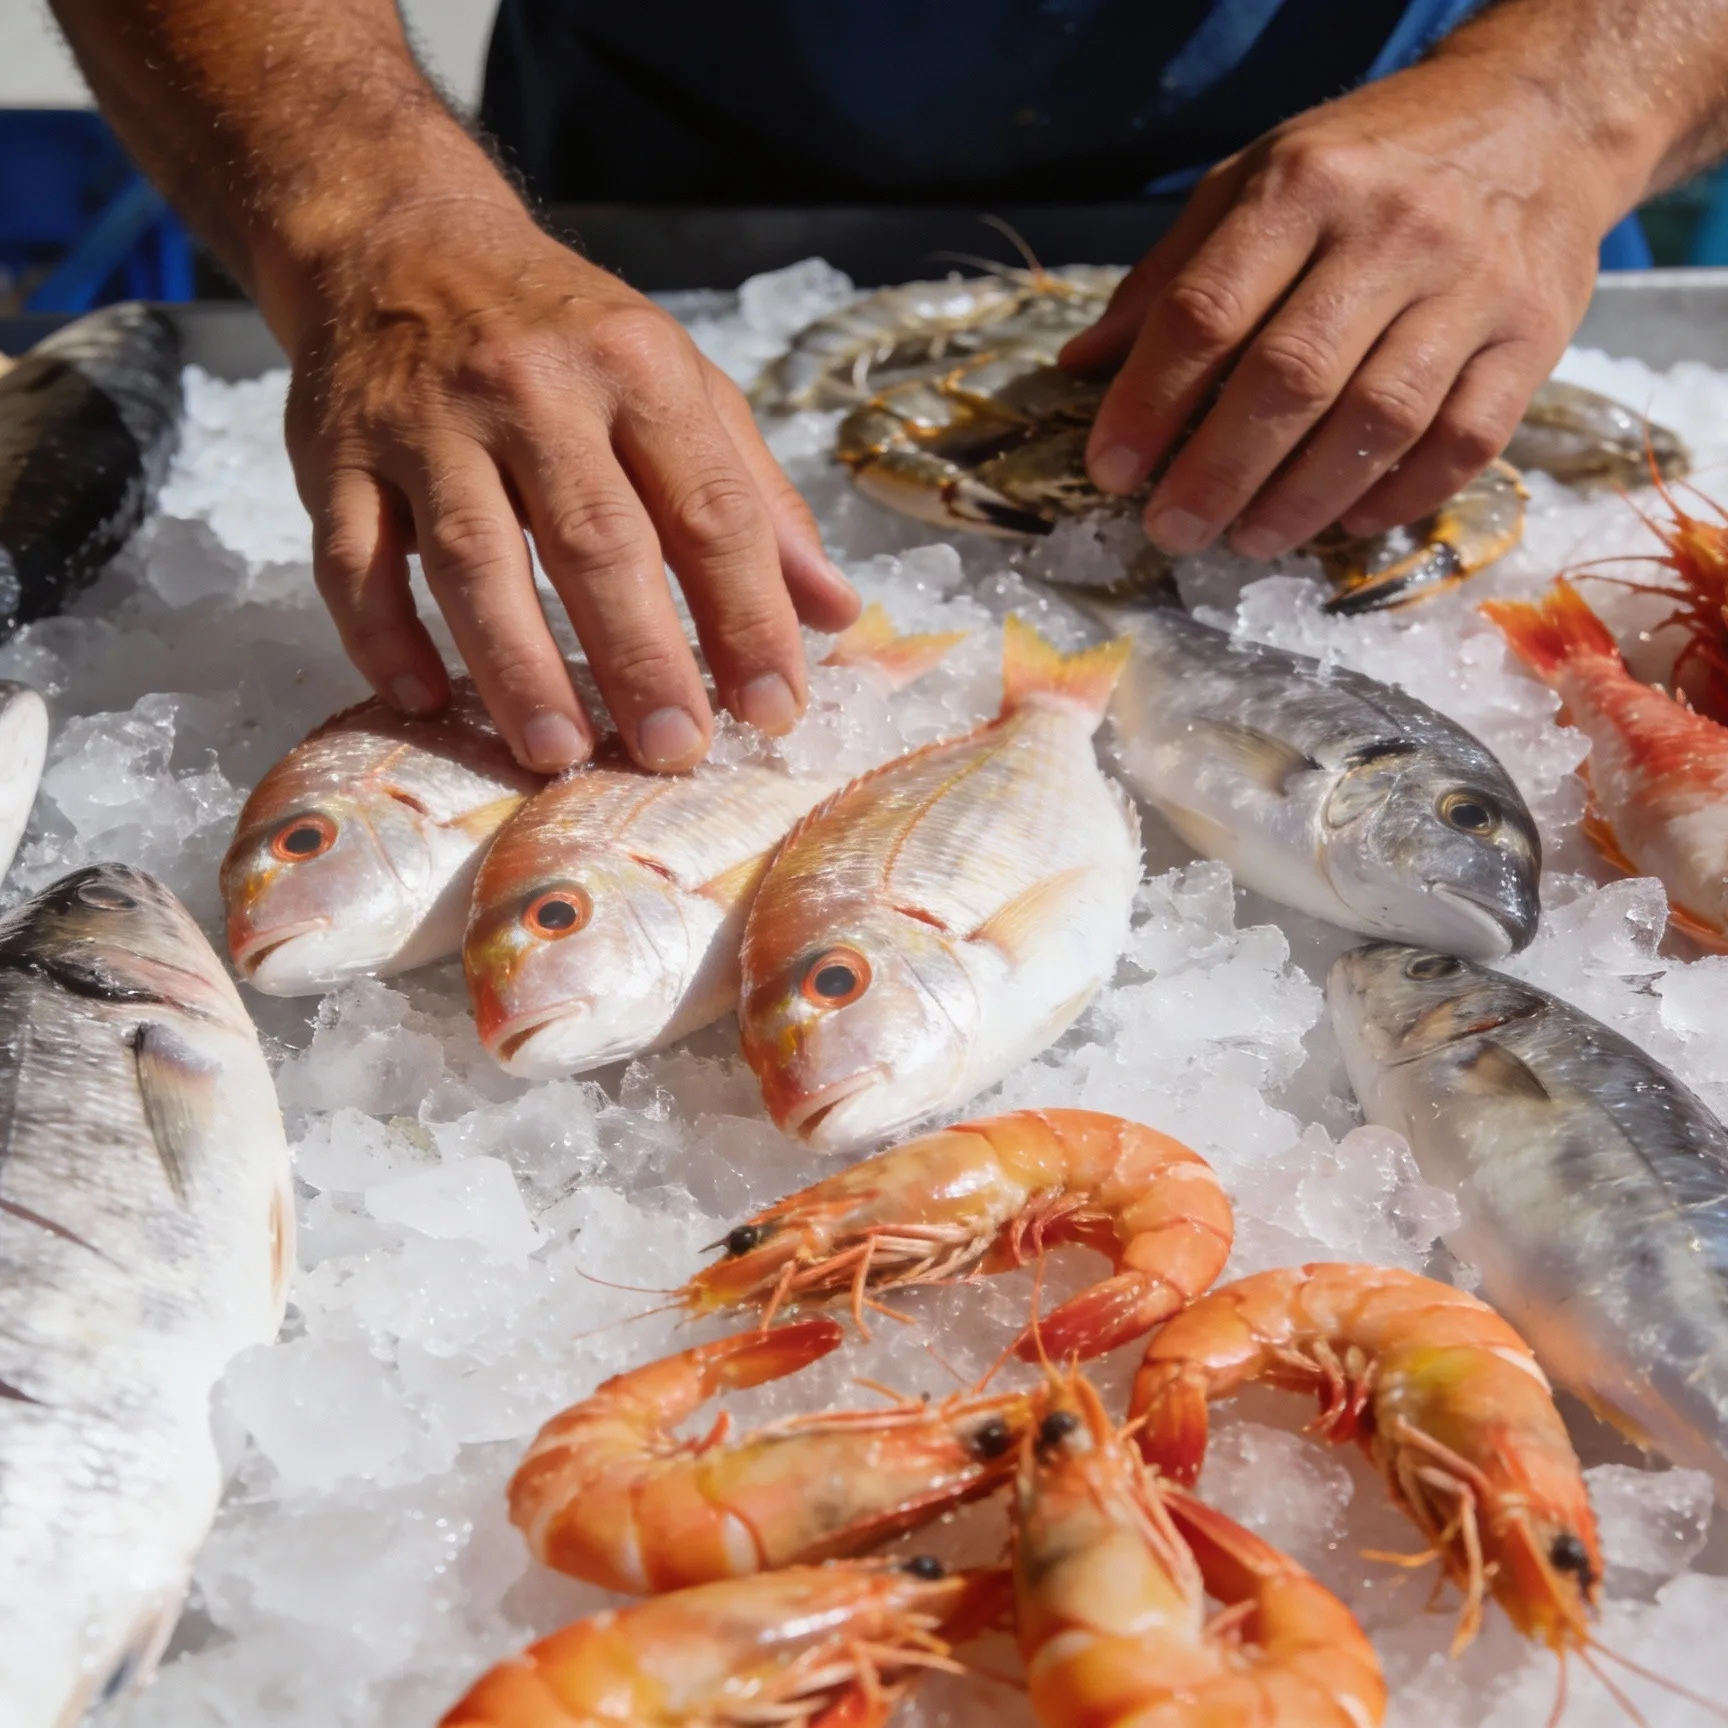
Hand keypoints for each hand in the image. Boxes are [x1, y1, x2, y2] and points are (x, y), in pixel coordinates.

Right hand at [284, 200, 858, 772]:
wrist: (402, 237)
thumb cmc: (567, 337)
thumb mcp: (680, 385)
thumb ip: (759, 499)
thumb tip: (839, 614)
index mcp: (637, 369)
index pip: (709, 510)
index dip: (748, 616)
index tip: (774, 710)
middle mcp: (531, 388)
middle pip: (595, 540)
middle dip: (640, 656)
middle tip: (674, 752)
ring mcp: (424, 420)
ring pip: (471, 555)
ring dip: (516, 664)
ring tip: (557, 753)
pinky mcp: (333, 453)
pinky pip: (351, 556)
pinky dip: (381, 633)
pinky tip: (421, 700)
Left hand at [1061, 52, 1645, 557]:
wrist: (1541, 115)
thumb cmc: (1371, 161)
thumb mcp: (1255, 180)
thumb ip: (1170, 275)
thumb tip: (1080, 368)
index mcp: (1303, 188)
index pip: (1206, 313)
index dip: (1147, 403)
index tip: (1111, 470)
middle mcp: (1391, 232)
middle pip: (1289, 379)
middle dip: (1217, 473)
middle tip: (1172, 530)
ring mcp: (1472, 286)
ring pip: (1378, 421)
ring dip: (1302, 500)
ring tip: (1250, 540)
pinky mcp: (1534, 337)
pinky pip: (1466, 439)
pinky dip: (1402, 496)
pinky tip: (1348, 523)